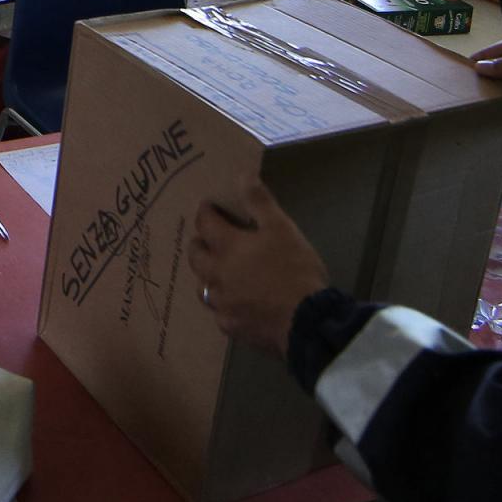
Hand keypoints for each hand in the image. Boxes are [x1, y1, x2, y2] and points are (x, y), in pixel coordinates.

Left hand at [187, 180, 330, 359]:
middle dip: (198, 243)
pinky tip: (235, 304)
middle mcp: (216, 275)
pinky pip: (219, 312)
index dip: (205, 212)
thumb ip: (259, 201)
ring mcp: (221, 304)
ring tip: (219, 272)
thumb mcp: (281, 228)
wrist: (306, 322)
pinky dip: (224, 304)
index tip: (209, 207)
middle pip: (195, 256)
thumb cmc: (294, 269)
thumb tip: (242, 174)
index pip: (205, 223)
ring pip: (203, 286)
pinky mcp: (231, 327)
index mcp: (227, 247)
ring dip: (207, 275)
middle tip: (208, 238)